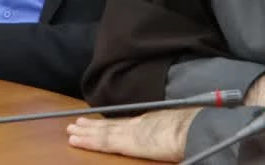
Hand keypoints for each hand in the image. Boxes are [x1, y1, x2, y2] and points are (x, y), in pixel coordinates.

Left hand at [67, 107, 200, 161]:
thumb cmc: (193, 129)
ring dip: (85, 132)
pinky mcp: (127, 142)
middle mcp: (137, 124)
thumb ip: (170, 131)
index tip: (97, 120)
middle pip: (110, 125)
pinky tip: (76, 140)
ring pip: (102, 132)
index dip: (109, 122)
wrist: (192, 128)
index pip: (124, 123)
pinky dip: (88, 141)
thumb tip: (176, 136)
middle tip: (76, 123)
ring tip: (71, 131)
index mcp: (150, 121)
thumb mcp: (181, 128)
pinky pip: (102, 142)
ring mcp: (130, 132)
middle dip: (93, 125)